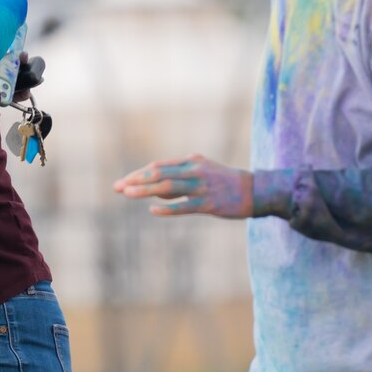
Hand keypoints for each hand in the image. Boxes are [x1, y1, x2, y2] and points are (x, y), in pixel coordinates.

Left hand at [114, 154, 254, 218]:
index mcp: (191, 162)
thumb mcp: (201, 172)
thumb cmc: (224, 183)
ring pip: (168, 186)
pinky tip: (153, 209)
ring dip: (145, 190)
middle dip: (136, 180)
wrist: (255, 190)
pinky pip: (185, 206)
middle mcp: (194, 171)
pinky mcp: (210, 204)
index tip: (123, 182)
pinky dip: (168, 208)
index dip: (139, 174)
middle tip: (117, 187)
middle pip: (159, 173)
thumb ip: (178, 179)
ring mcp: (202, 187)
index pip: (158, 165)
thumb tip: (155, 191)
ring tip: (127, 194)